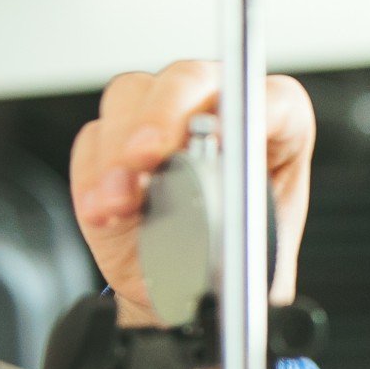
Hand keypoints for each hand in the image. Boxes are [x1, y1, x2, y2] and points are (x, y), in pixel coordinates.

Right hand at [70, 61, 316, 326]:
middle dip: (164, 115)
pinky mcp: (113, 141)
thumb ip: (250, 221)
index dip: (252, 110)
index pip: (277, 101)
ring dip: (119, 148)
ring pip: (132, 97)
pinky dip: (92, 177)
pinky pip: (92, 139)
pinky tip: (104, 211)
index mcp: (276, 129)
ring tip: (123, 201)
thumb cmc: (236, 261)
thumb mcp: (260, 250)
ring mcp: (162, 117)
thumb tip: (228, 207)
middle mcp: (218, 108)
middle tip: (149, 155)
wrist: (190, 288)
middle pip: (191, 80)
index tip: (224, 138)